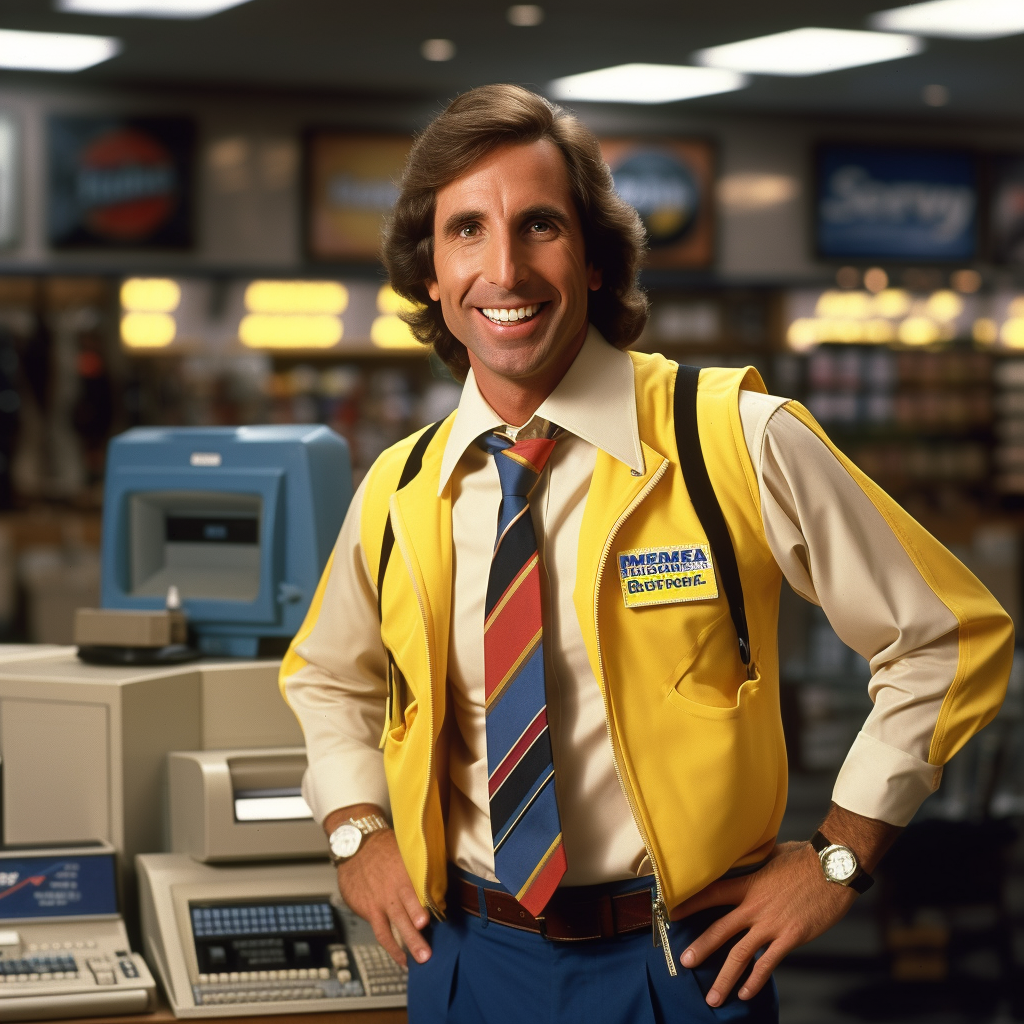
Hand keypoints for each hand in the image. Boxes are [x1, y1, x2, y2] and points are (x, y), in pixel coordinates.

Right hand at [334, 827, 431, 968]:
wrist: (355, 845)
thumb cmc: (386, 849)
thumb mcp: (405, 853)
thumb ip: (420, 871)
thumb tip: (442, 886)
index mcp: (402, 875)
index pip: (414, 893)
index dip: (421, 907)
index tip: (430, 919)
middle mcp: (389, 892)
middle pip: (402, 917)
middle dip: (414, 937)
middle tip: (425, 954)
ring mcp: (376, 903)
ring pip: (389, 930)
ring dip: (401, 948)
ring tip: (413, 963)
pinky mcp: (366, 910)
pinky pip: (379, 931)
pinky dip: (390, 946)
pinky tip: (400, 957)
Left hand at [671, 840, 854, 1006]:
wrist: (834, 867)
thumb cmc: (805, 857)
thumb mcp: (772, 855)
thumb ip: (756, 862)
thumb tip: (746, 854)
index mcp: (748, 884)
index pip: (712, 893)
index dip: (690, 903)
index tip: (672, 912)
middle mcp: (754, 906)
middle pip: (720, 930)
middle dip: (701, 948)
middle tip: (684, 963)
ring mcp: (772, 924)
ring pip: (741, 955)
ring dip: (724, 977)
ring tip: (713, 997)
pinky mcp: (791, 937)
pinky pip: (768, 964)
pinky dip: (755, 981)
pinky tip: (745, 993)